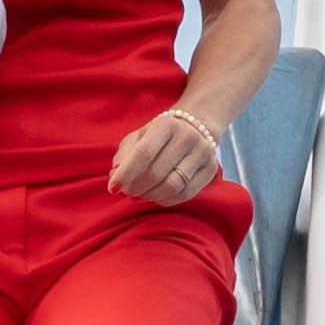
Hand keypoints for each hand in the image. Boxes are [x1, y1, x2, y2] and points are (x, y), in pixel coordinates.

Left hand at [107, 104, 224, 203]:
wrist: (196, 125)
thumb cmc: (160, 135)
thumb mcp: (139, 136)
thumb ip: (125, 155)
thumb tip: (115, 177)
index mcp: (165, 125)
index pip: (143, 153)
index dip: (126, 174)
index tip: (113, 188)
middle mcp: (187, 137)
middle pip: (157, 172)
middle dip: (137, 188)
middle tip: (127, 192)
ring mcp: (202, 153)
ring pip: (172, 186)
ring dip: (151, 196)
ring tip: (140, 195)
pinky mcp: (211, 168)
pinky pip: (186, 194)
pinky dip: (166, 200)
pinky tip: (156, 197)